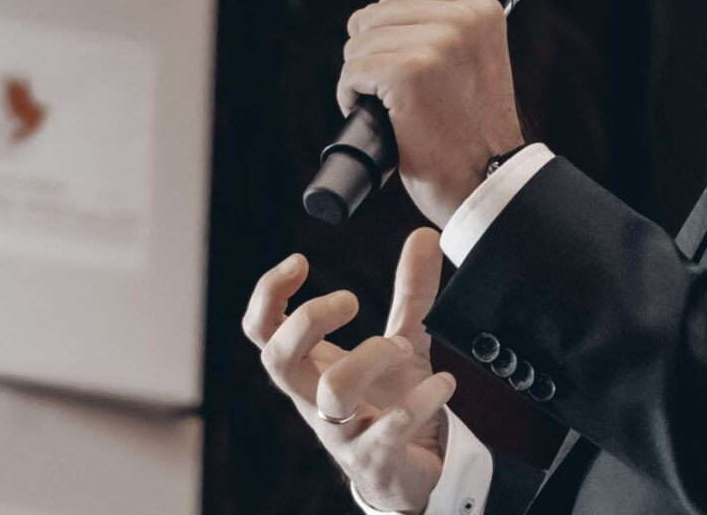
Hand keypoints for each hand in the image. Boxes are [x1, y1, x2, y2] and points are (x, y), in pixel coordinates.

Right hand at [243, 228, 454, 514]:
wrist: (409, 472)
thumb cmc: (391, 402)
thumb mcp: (403, 340)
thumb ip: (411, 292)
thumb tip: (424, 235)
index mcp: (311, 369)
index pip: (262, 332)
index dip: (268, 294)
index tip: (300, 261)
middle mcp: (316, 400)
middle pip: (277, 360)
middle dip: (308, 320)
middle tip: (351, 301)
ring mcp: (343, 433)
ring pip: (332, 392)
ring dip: (371, 357)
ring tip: (404, 346)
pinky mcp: (376, 459)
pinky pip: (390, 427)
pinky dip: (421, 398)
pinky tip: (444, 383)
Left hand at [338, 0, 524, 225]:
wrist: (487, 177)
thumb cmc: (473, 127)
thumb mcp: (475, 56)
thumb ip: (442, 25)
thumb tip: (372, 14)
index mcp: (481, 9)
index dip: (387, 17)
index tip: (399, 50)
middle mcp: (462, 21)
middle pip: (374, 13)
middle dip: (371, 50)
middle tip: (392, 85)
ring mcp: (435, 46)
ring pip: (358, 44)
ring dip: (361, 76)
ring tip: (389, 103)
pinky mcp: (407, 75)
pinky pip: (352, 72)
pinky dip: (350, 96)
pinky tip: (377, 114)